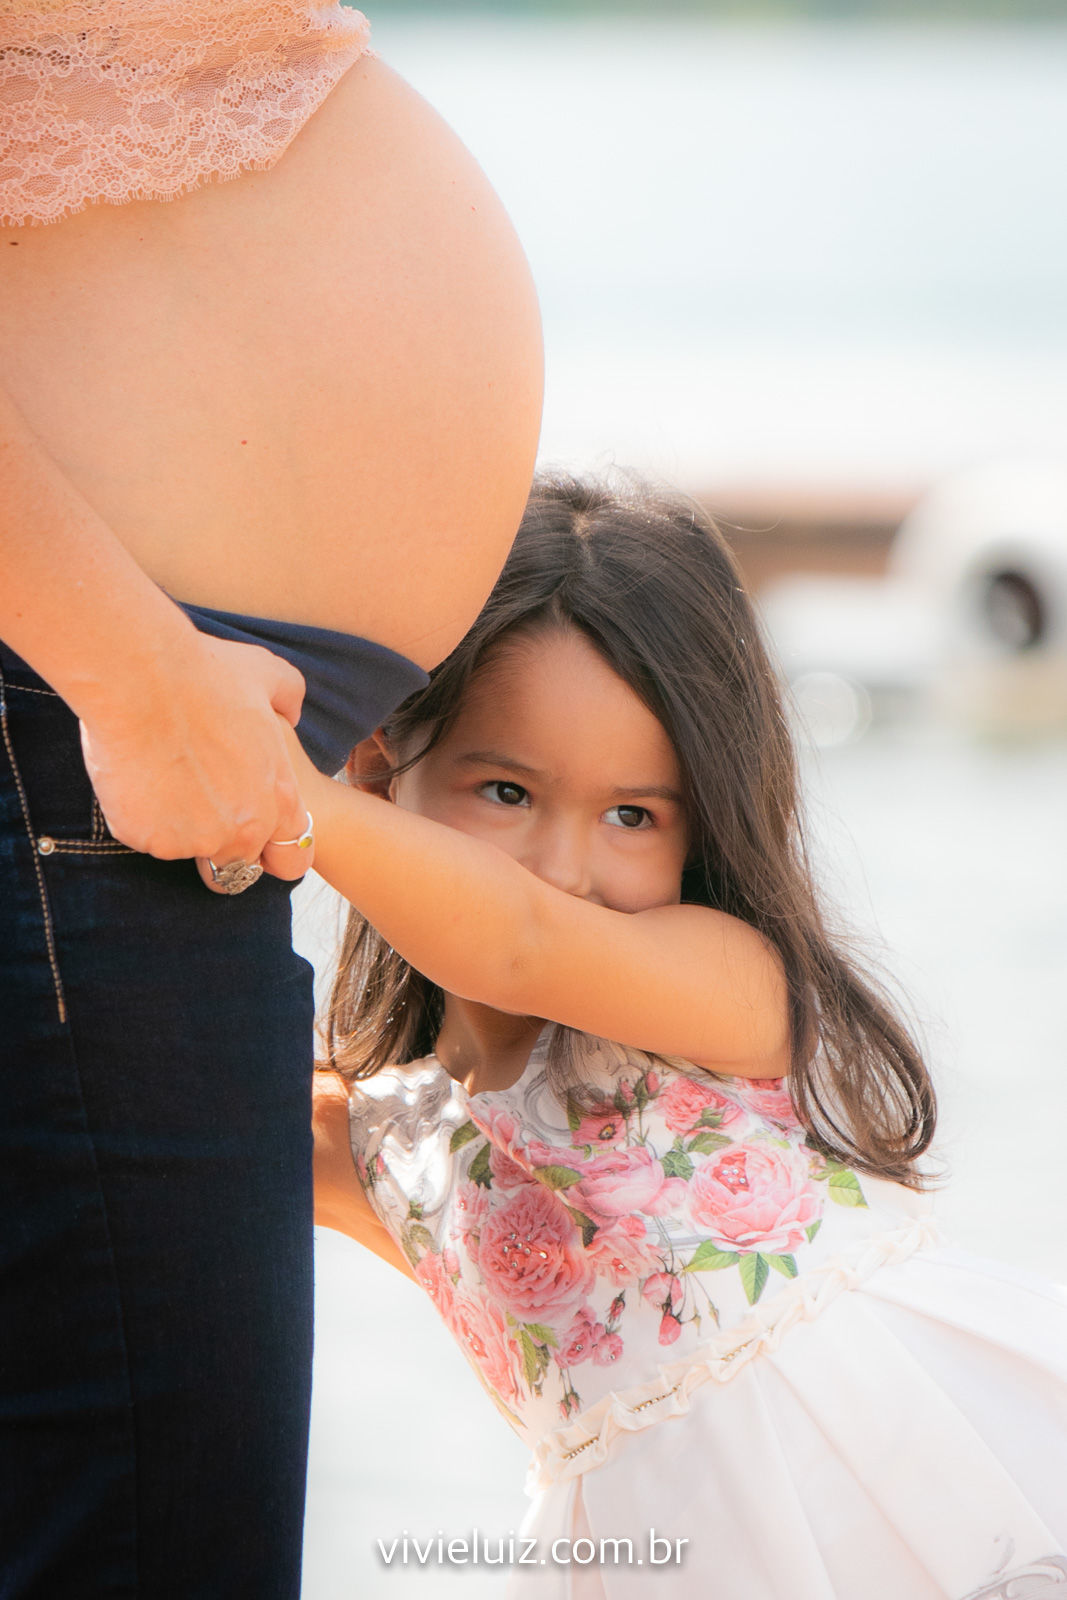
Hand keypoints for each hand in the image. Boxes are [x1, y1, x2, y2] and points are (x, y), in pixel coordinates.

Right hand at [79, 631, 314, 887]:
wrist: (140, 678)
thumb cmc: (203, 671)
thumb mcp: (268, 674)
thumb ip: (290, 698)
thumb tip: (291, 713)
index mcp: (279, 799)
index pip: (291, 860)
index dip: (270, 848)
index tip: (249, 829)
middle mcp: (244, 830)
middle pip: (236, 865)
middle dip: (219, 841)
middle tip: (194, 798)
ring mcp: (196, 839)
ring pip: (186, 850)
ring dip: (176, 825)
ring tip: (162, 773)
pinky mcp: (149, 839)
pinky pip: (144, 836)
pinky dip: (139, 815)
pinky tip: (135, 774)